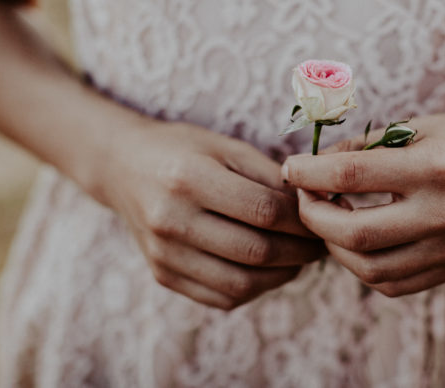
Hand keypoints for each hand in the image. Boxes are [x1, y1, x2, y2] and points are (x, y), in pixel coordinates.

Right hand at [98, 119, 325, 309]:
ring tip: (300, 259)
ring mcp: (164, 254)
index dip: (302, 220)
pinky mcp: (163, 275)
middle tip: (320, 244)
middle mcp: (171, 220)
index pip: (263, 211)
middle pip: (255, 251)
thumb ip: (270, 176)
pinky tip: (270, 270)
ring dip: (282, 276)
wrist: (124, 167)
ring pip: (241, 284)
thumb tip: (313, 205)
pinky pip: (221, 297)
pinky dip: (255, 289)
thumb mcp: (227, 147)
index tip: (321, 218)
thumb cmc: (185, 150)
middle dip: (300, 252)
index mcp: (189, 179)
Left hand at [282, 109, 444, 296]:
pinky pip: (393, 284)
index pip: (352, 175)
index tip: (290, 167)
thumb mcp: (421, 125)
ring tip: (330, 219)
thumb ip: (366, 148)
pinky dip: (364, 266)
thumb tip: (316, 165)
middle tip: (305, 197)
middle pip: (355, 233)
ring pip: (369, 268)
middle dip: (314, 215)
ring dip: (335, 245)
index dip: (309, 171)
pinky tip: (359, 241)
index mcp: (437, 166)